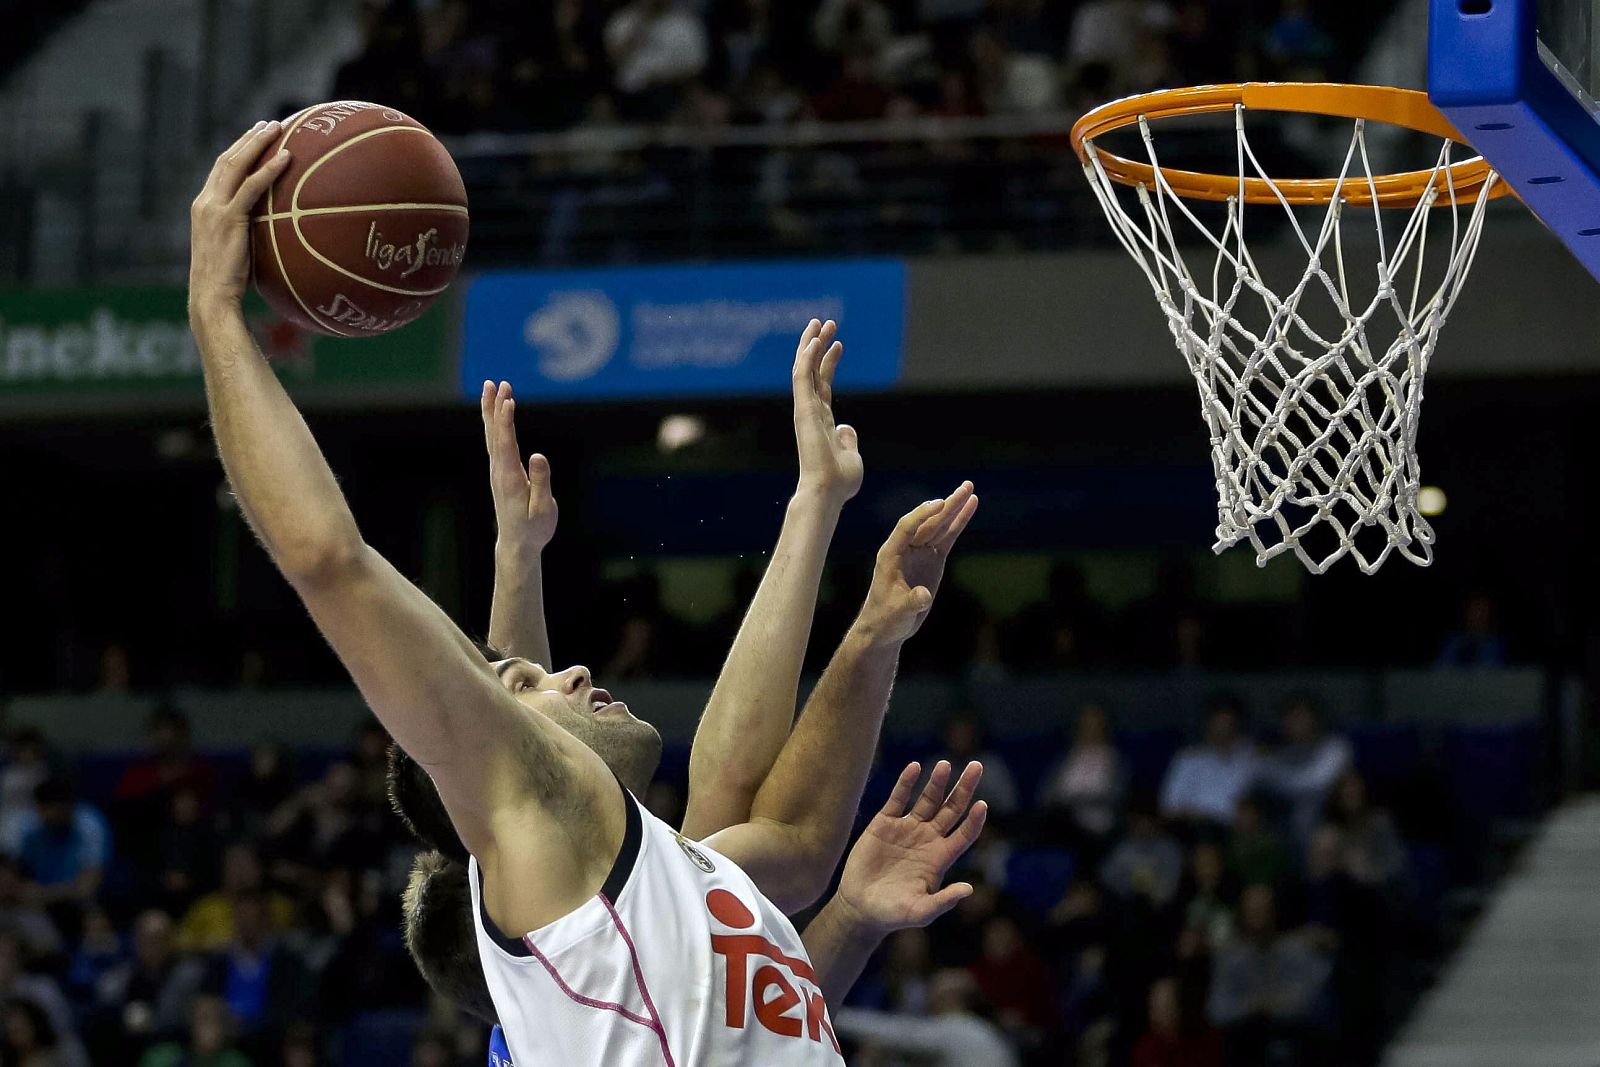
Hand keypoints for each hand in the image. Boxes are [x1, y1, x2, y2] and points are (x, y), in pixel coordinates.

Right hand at [188, 120, 290, 309]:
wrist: (210, 296)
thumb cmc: (226, 282)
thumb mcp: (233, 250)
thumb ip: (244, 231)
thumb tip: (273, 229)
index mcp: (203, 207)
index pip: (221, 170)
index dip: (237, 150)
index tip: (254, 136)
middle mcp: (205, 202)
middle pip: (227, 160)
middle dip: (248, 139)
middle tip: (268, 124)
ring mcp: (214, 208)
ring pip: (236, 165)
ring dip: (258, 143)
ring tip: (278, 128)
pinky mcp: (228, 218)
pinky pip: (252, 188)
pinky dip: (269, 170)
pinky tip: (286, 158)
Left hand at [481, 381, 557, 555]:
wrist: (517, 544)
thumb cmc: (534, 529)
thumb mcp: (542, 510)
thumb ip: (541, 482)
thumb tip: (538, 456)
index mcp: (509, 479)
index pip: (506, 444)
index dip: (506, 421)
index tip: (508, 400)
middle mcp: (499, 471)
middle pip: (494, 433)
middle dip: (496, 407)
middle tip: (498, 383)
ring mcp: (497, 470)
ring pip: (492, 434)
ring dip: (491, 410)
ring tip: (492, 387)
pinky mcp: (500, 471)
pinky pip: (495, 440)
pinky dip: (494, 422)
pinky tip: (496, 411)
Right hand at [792, 319, 862, 506]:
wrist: (828, 491)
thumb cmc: (840, 481)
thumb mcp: (851, 455)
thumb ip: (847, 439)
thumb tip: (846, 427)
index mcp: (821, 422)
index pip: (823, 385)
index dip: (829, 363)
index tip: (838, 344)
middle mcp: (810, 412)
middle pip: (812, 371)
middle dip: (817, 346)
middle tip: (826, 323)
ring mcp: (805, 410)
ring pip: (804, 369)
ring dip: (811, 344)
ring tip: (821, 322)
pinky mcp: (803, 409)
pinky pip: (803, 376)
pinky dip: (808, 356)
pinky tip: (815, 338)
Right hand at [835, 760, 987, 935]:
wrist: (860, 907)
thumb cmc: (893, 913)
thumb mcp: (920, 911)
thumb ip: (943, 901)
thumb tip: (969, 889)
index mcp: (940, 857)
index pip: (964, 833)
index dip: (974, 820)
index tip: (982, 805)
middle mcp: (927, 839)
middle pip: (952, 808)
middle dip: (964, 788)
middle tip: (977, 765)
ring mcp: (907, 829)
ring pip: (927, 799)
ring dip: (937, 782)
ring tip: (945, 764)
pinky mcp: (884, 824)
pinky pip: (898, 798)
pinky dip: (906, 783)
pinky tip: (914, 767)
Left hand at [858, 482, 977, 643]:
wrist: (886, 627)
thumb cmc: (885, 618)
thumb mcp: (897, 612)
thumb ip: (911, 602)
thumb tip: (925, 596)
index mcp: (891, 553)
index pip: (907, 527)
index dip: (923, 515)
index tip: (941, 503)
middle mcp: (905, 548)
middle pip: (927, 521)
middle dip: (946, 504)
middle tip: (966, 486)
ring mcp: (920, 552)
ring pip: (939, 526)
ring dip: (954, 508)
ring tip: (970, 490)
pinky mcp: (932, 559)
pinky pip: (947, 537)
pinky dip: (958, 524)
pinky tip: (970, 507)